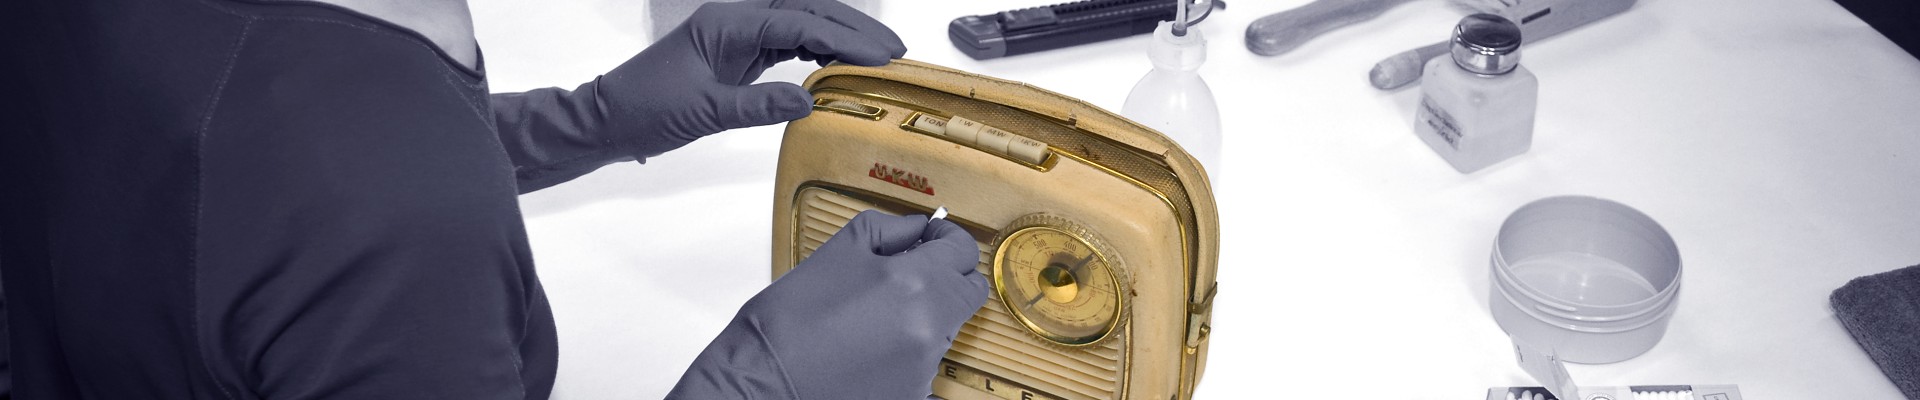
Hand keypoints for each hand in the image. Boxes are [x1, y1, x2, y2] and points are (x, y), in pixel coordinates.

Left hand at [596, 0, 906, 158]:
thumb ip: (758, 105)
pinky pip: (787, 41)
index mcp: (727, 24)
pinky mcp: (737, 52)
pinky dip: (817, 48)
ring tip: (878, 55)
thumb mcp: (704, 113)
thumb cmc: (645, 110)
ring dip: (839, 34)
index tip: (880, 56)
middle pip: (807, 10)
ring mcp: (737, 34)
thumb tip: (811, 102)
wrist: (608, 119)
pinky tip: (838, 63)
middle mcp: (735, 20)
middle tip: (894, 49)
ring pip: (800, 22)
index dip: (844, 39)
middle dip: (852, 27)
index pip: (799, 23)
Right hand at [670, 211, 987, 398]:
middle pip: (968, 292)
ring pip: (947, 327)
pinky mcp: (913, 393)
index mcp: (913, 283)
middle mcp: (929, 327)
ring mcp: (924, 366)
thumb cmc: (786, 323)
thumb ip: (888, 231)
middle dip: (948, 276)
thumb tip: (917, 229)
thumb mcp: (837, 253)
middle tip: (916, 271)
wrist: (762, 383)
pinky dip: (907, 349)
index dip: (948, 241)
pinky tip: (871, 346)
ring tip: (877, 315)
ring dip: (925, 314)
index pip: (963, 252)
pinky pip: (925, 361)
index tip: (934, 240)